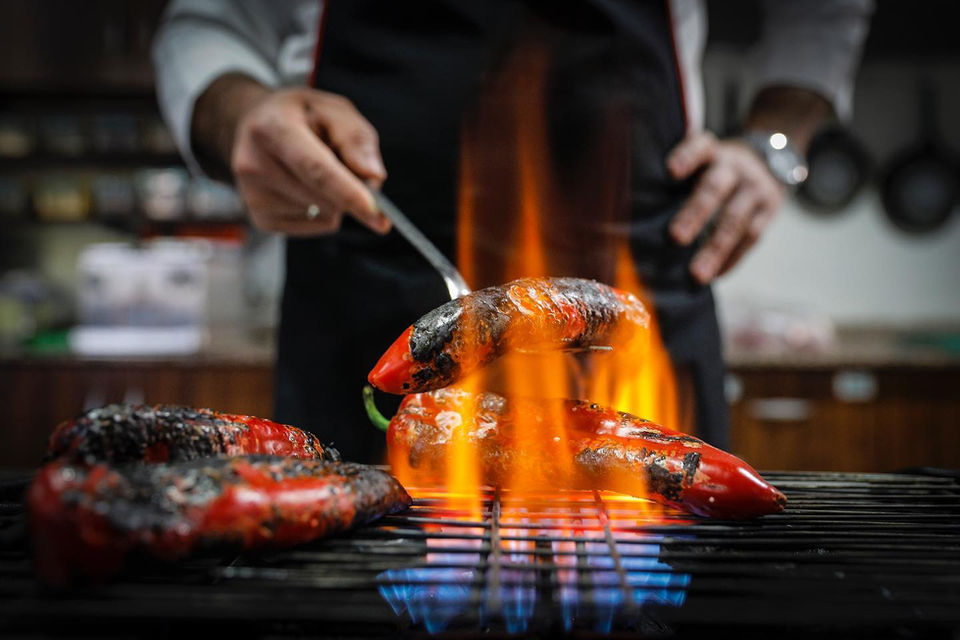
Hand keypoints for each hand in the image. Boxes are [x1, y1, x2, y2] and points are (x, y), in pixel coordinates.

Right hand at [201, 76, 389, 235]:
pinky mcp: (260, 219)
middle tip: (345, 162)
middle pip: (325, 197)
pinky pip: (316, 225)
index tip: (377, 213)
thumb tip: (373, 177)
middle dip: (351, 189)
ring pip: (325, 214)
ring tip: (315, 170)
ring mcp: (253, 195)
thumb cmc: (301, 116)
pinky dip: (324, 211)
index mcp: (273, 127)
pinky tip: (306, 187)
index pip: (316, 169)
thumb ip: (356, 138)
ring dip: (336, 198)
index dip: (349, 193)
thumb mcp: (333, 109)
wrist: (256, 125)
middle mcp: (254, 163)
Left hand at [666, 131, 784, 283]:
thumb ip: (676, 180)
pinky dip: (732, 258)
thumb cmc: (714, 169)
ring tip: (697, 275)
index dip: (686, 157)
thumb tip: (637, 219)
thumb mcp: (701, 160)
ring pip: (735, 220)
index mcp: (711, 151)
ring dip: (715, 249)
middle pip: (714, 188)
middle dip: (695, 214)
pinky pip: (752, 237)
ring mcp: (755, 187)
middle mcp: (734, 166)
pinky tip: (715, 275)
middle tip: (675, 237)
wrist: (768, 159)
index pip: (699, 147)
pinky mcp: (769, 209)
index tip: (669, 171)